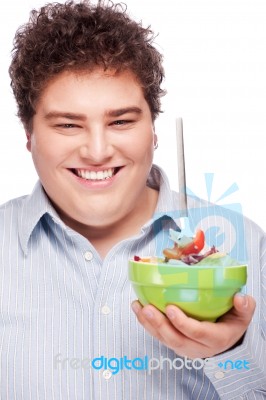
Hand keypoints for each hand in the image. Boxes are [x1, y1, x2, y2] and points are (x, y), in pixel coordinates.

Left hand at [131, 294, 255, 358]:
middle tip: (147, 307)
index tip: (170, 308)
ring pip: (163, 339)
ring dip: (148, 323)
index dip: (183, 323)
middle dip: (159, 324)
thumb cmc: (233, 321)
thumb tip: (239, 298)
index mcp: (215, 338)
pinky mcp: (174, 342)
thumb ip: (244, 306)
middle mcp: (198, 347)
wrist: (226, 336)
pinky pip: (158, 335)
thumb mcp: (244, 314)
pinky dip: (145, 323)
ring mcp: (184, 347)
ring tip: (137, 306)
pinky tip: (137, 308)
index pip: (197, 333)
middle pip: (175, 339)